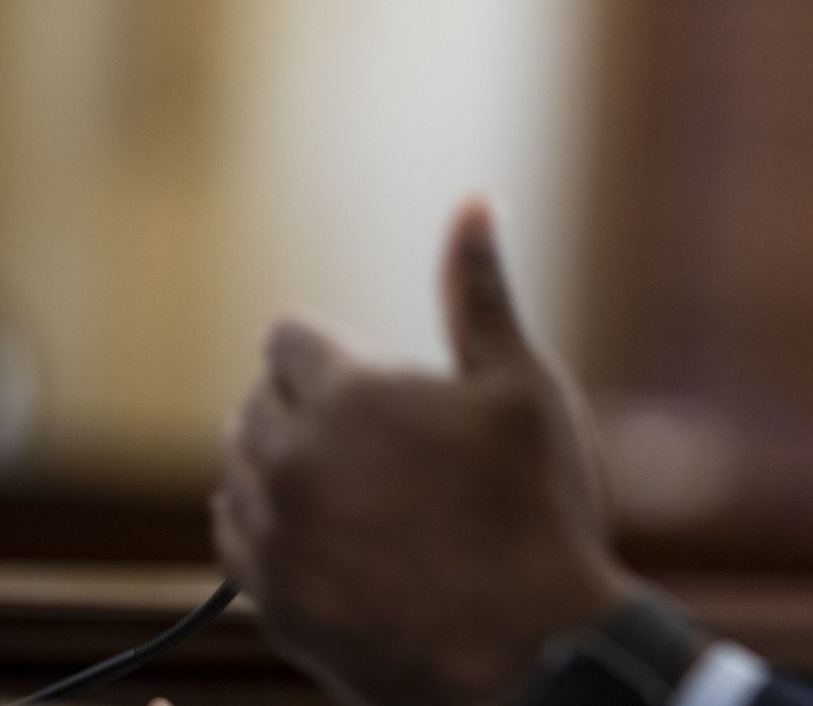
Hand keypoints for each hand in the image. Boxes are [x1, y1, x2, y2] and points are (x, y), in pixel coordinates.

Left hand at [213, 200, 633, 704]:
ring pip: (239, 470)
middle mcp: (289, 458)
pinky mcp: (268, 599)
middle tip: (380, 440)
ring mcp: (271, 534)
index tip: (376, 379)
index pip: (289, 338)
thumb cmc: (537, 510)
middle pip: (259, 400)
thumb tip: (472, 201)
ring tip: (363, 491)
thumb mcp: (522, 386)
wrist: (528, 651)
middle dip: (307, 406)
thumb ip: (479, 291)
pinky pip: (236, 539)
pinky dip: (271, 527)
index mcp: (348, 394)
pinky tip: (334, 537)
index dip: (334, 351)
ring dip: (284, 465)